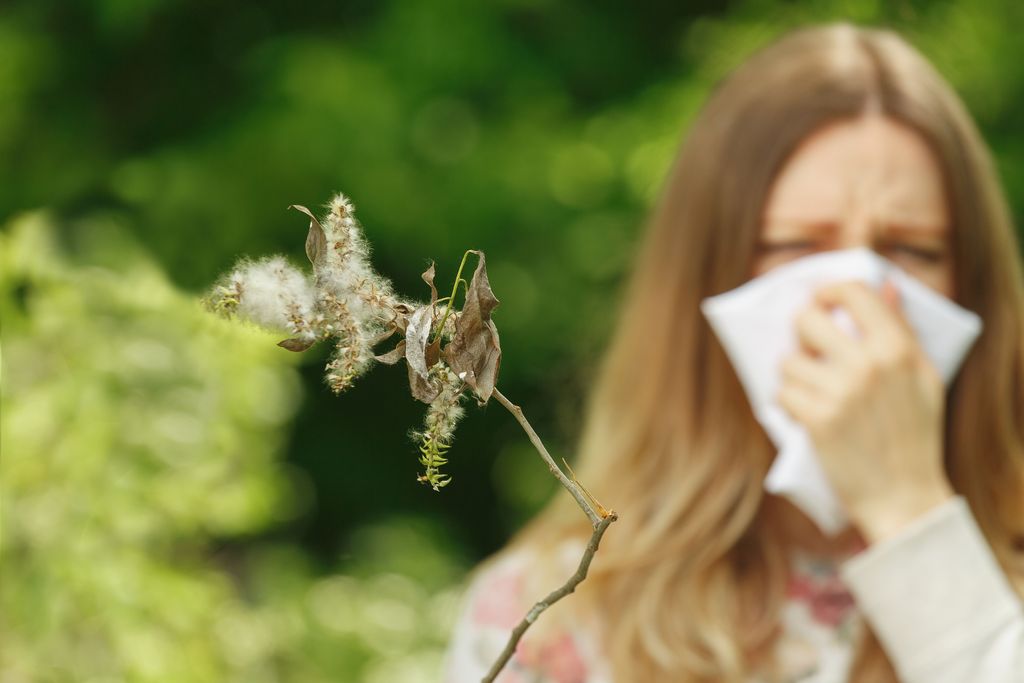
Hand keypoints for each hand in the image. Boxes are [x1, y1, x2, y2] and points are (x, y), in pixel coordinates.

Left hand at [776, 277, 954, 543]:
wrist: (904, 497)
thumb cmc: (915, 435)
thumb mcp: (923, 378)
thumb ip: (903, 329)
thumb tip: (888, 285)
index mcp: (898, 348)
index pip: (852, 292)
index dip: (828, 291)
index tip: (820, 301)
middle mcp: (869, 364)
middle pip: (807, 318)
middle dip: (800, 332)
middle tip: (808, 349)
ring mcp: (841, 392)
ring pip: (787, 360)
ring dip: (793, 376)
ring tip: (812, 391)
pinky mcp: (817, 421)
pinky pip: (782, 394)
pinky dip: (788, 405)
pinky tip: (807, 416)